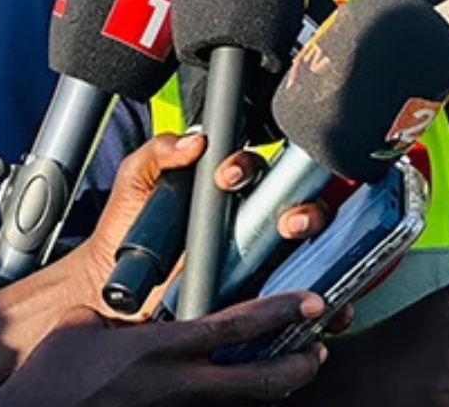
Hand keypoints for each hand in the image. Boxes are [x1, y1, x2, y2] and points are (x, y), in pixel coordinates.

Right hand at [0, 292, 328, 406]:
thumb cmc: (48, 378)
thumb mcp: (84, 325)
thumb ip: (123, 312)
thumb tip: (134, 309)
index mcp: (159, 349)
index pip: (235, 326)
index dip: (281, 312)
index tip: (313, 302)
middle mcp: (176, 387)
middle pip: (259, 381)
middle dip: (298, 366)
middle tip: (320, 349)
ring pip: (241, 403)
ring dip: (272, 386)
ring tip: (294, 369)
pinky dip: (233, 400)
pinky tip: (240, 389)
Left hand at [73, 136, 333, 311]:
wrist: (119, 293)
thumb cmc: (128, 233)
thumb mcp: (135, 182)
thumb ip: (157, 152)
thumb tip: (193, 142)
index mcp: (229, 192)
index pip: (259, 170)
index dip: (250, 169)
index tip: (226, 177)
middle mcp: (253, 221)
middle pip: (302, 205)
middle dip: (307, 210)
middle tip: (288, 222)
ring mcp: (263, 260)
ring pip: (316, 249)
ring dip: (326, 250)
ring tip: (302, 255)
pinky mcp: (265, 298)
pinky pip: (308, 298)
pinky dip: (329, 302)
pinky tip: (329, 306)